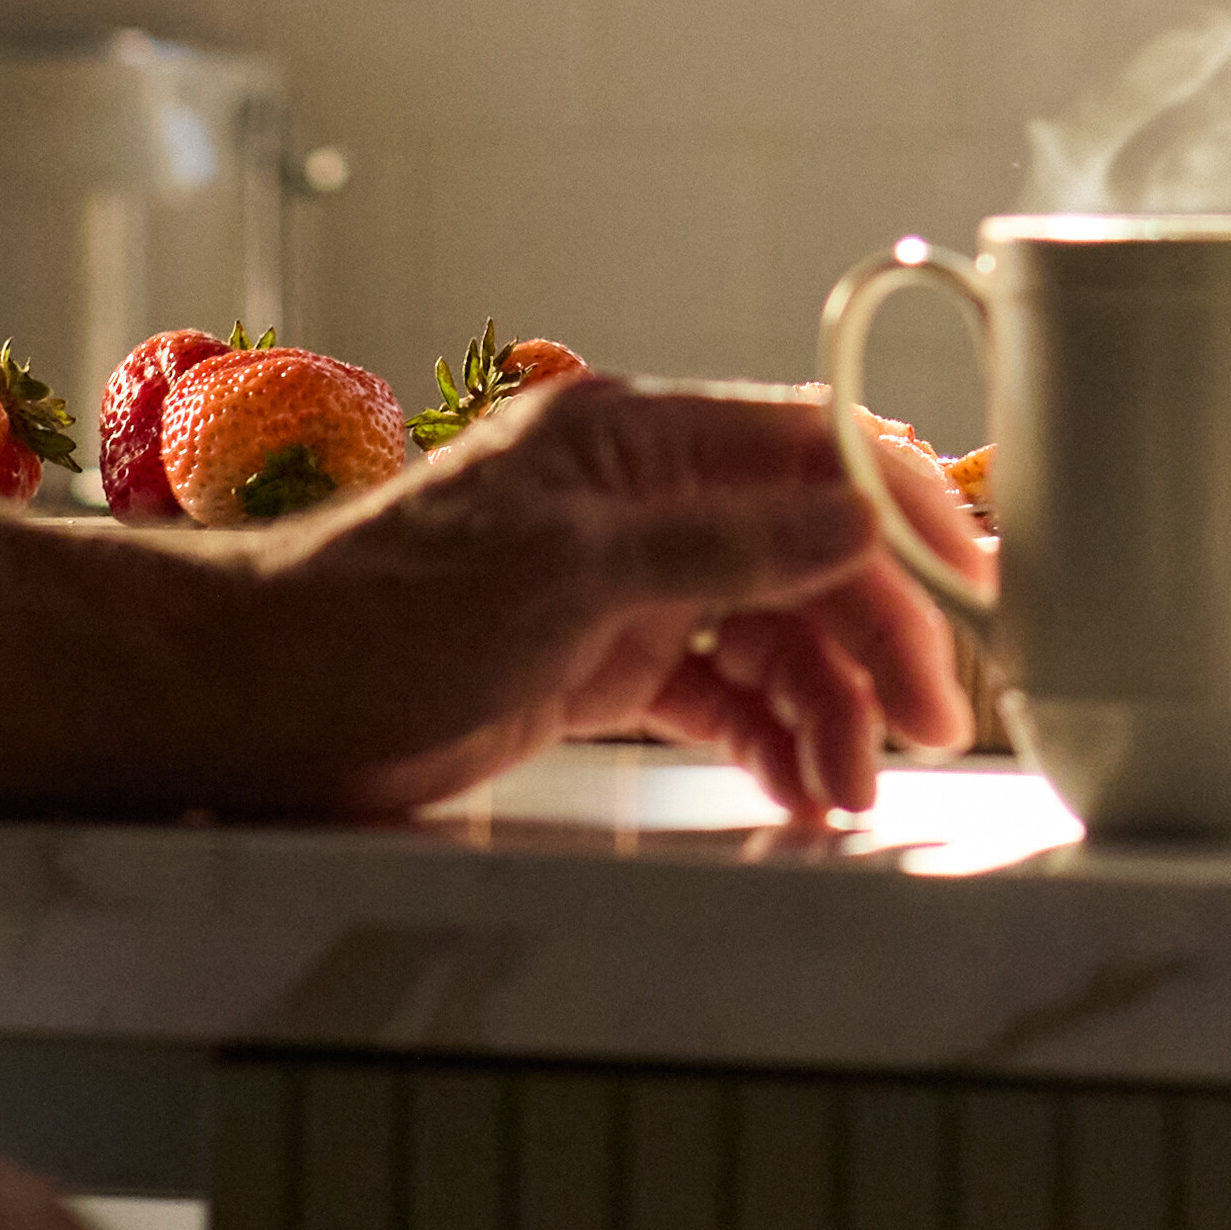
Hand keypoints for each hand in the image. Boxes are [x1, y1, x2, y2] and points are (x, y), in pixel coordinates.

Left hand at [256, 373, 989, 827]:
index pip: (813, 449)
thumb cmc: (384, 614)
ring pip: (770, 628)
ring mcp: (625, 580)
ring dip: (824, 703)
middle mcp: (645, 498)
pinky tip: (795, 783)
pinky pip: (718, 687)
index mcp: (640, 438)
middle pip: (806, 551)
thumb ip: (721, 547)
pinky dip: (766, 732)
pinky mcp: (600, 659)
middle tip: (925, 727)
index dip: (904, 512)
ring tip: (846, 790)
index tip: (971, 591)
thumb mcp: (565, 574)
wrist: (259, 699)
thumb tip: (854, 519)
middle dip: (875, 635)